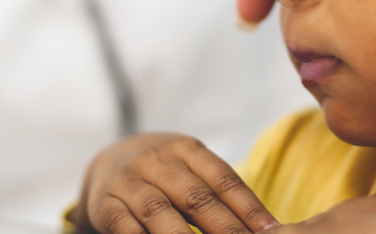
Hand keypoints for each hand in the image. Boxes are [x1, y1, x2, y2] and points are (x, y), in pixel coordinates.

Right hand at [71, 133, 278, 233]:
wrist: (107, 160)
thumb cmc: (164, 171)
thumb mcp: (191, 168)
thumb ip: (219, 192)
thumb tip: (265, 227)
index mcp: (186, 149)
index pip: (223, 179)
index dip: (249, 208)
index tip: (271, 232)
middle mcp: (156, 160)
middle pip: (196, 198)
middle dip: (225, 229)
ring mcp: (128, 182)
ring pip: (160, 214)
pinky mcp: (104, 205)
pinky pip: (125, 227)